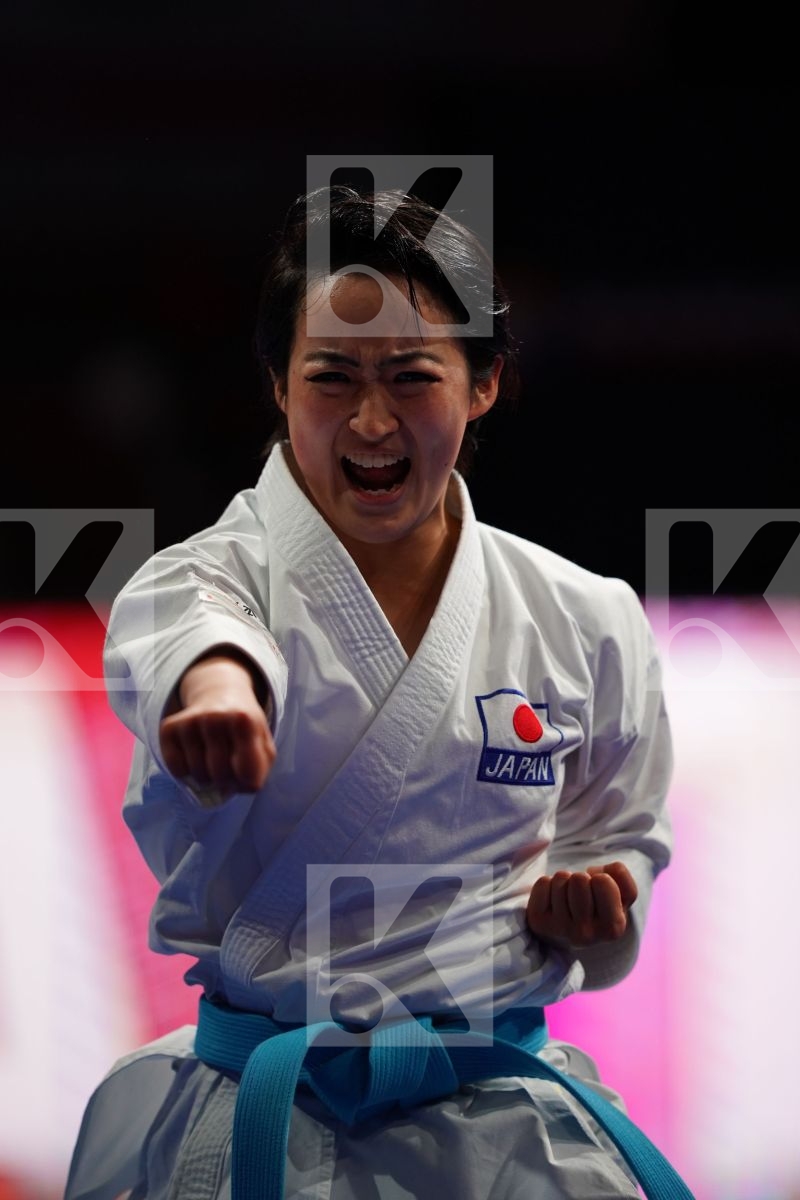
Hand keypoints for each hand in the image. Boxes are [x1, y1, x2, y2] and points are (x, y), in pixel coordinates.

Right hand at [159, 654, 275, 802]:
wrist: (220, 695)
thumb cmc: (244, 729)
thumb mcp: (263, 743)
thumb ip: (257, 770)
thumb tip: (230, 788)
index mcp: (244, 720)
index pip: (247, 774)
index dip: (247, 780)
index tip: (247, 769)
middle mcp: (215, 717)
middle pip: (220, 776)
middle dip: (226, 780)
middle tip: (229, 764)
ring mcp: (190, 721)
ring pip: (198, 776)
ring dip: (207, 777)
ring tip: (213, 757)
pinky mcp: (169, 728)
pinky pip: (177, 770)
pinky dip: (187, 772)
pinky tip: (196, 755)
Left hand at [526, 862, 637, 947]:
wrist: (569, 934)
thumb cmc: (597, 907)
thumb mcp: (621, 895)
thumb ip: (621, 876)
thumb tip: (594, 872)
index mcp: (612, 928)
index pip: (603, 881)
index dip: (601, 878)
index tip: (599, 892)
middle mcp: (586, 934)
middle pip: (580, 879)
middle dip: (581, 879)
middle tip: (581, 895)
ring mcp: (560, 929)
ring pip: (561, 878)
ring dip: (564, 882)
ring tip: (567, 898)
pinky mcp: (538, 922)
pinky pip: (543, 883)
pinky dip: (547, 885)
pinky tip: (552, 901)